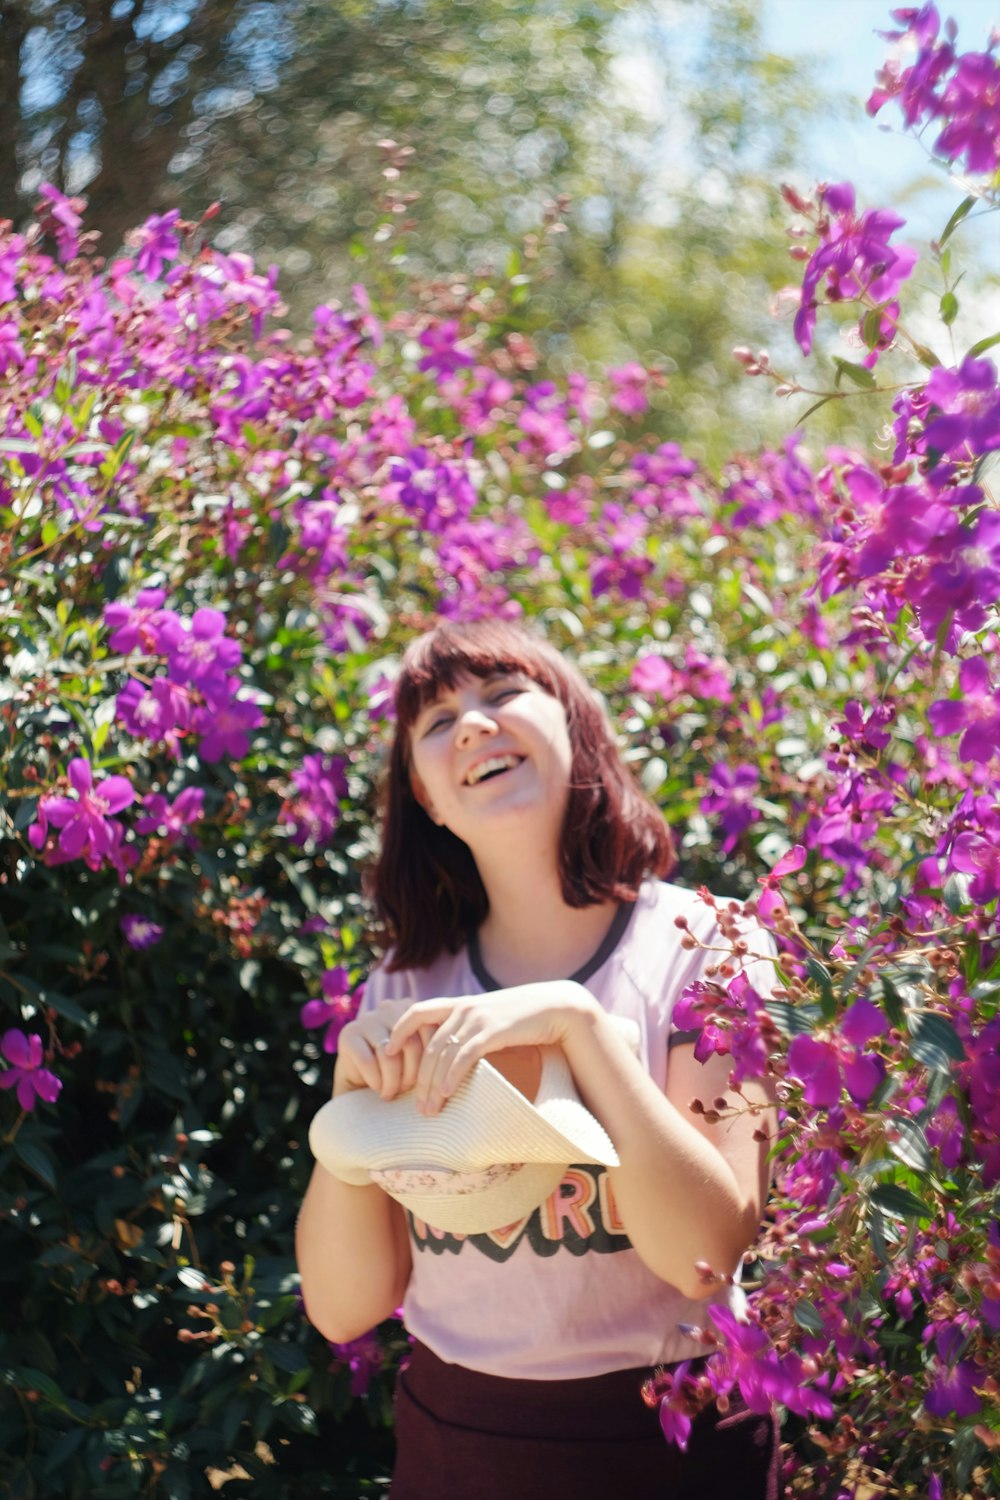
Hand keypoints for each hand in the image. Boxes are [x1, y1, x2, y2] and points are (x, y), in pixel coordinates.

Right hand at [333, 1000, 435, 1100]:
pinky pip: (368, 1062)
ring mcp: (366, 1019)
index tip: (427, 1080)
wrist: (360, 1082)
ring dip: (393, 1081)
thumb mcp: (418, 1057)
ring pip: (389, 1055)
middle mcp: (389, 1007)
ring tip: (391, 1093)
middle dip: (412, 1075)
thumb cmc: (397, 1071)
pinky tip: (377, 1089)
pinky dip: (376, 1081)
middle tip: (407, 1090)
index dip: (430, 1061)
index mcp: (410, 1009)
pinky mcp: (348, 1034)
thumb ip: (433, 1048)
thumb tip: (455, 1058)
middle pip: (411, 1044)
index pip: (431, 1031)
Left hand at [384, 979, 597, 1114]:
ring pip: (442, 1054)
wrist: (555, 1007)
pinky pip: (464, 1056)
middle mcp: (463, 1008)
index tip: (389, 1053)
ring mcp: (477, 1018)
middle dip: (419, 1078)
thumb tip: (455, 1058)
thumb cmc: (523, 1019)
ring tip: (430, 1109)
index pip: (416, 1011)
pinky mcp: (492, 1030)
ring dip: (434, 1085)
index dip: (399, 1030)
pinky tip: (448, 1093)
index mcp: (459, 1004)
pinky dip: (453, 1075)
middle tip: (415, 1105)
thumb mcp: (490, 1020)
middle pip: (428, 1045)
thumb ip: (471, 1031)